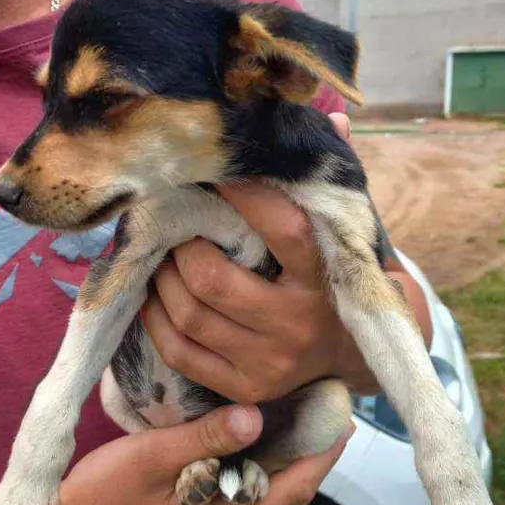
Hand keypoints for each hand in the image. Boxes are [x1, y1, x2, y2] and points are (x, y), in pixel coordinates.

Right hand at [53, 406, 352, 504]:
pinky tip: (261, 431)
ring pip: (272, 492)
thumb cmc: (106, 492)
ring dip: (288, 455)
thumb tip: (258, 415)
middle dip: (311, 450)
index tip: (341, 414)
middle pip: (290, 492)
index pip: (296, 489)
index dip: (322, 452)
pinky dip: (263, 463)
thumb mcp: (154, 457)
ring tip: (302, 409)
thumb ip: (206, 437)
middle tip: (324, 403)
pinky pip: (251, 492)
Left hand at [143, 113, 430, 402]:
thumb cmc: (331, 281)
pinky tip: (155, 294)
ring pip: (191, 313)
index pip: (285, 231)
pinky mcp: (243, 387)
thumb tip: (332, 117)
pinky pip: (180, 351)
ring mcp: (268, 361)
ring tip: (160, 254)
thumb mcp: (339, 236)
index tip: (219, 172)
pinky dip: (156, 318)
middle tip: (174, 223)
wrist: (349, 356)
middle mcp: (297, 324)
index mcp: (324, 279)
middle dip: (182, 244)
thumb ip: (329, 183)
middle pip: (215, 279)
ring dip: (162, 276)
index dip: (248, 195)